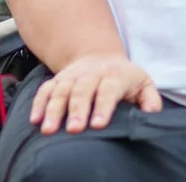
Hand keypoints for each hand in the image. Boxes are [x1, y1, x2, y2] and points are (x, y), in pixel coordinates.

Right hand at [30, 52, 162, 133]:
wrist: (99, 55)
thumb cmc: (124, 77)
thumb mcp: (143, 83)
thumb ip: (150, 100)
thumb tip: (150, 115)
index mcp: (114, 76)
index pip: (108, 90)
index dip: (103, 106)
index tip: (99, 124)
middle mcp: (91, 74)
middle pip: (82, 91)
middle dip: (77, 110)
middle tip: (74, 129)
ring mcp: (72, 77)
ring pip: (61, 91)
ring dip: (54, 110)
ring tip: (49, 129)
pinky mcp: (58, 80)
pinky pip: (45, 90)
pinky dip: (38, 103)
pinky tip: (35, 119)